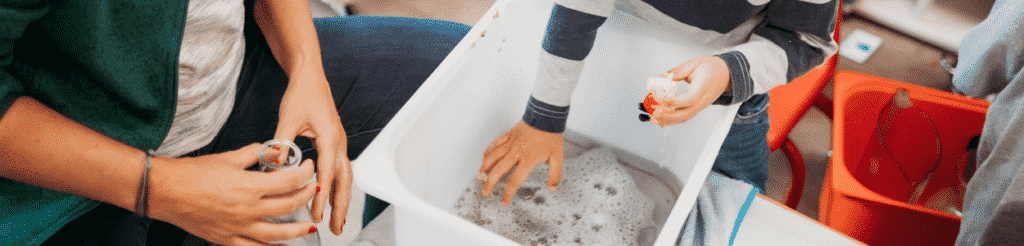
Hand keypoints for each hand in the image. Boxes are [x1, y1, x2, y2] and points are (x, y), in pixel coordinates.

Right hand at [148, 143, 318, 245]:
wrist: (165, 191)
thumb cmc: (191, 175)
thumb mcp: (228, 157)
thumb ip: (254, 153)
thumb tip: (271, 150)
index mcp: (249, 186)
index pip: (288, 181)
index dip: (304, 174)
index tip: (309, 169)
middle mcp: (246, 209)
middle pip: (287, 206)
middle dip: (305, 198)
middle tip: (312, 191)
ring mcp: (237, 227)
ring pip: (276, 234)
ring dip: (297, 231)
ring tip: (309, 227)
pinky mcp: (226, 238)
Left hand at [274, 73, 351, 235]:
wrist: (310, 77)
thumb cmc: (301, 93)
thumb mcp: (287, 118)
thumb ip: (282, 143)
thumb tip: (275, 165)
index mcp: (330, 138)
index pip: (327, 174)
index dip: (321, 197)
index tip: (316, 214)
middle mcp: (339, 142)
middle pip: (345, 181)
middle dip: (341, 207)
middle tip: (337, 228)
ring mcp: (340, 143)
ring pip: (345, 177)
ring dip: (342, 200)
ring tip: (338, 220)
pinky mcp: (335, 142)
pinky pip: (341, 170)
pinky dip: (338, 187)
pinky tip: (332, 198)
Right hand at [479, 121, 563, 205]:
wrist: (546, 115)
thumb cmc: (551, 136)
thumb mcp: (557, 157)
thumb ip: (555, 174)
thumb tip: (552, 188)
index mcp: (527, 159)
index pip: (514, 180)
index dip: (508, 193)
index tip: (504, 201)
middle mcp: (516, 152)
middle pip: (498, 170)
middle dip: (490, 183)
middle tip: (485, 193)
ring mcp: (510, 143)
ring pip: (493, 157)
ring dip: (485, 168)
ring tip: (479, 177)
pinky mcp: (509, 135)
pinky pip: (495, 144)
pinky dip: (488, 151)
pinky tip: (483, 158)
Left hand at [649, 56, 730, 126]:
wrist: (725, 75)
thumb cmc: (711, 68)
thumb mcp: (694, 63)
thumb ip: (677, 71)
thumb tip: (662, 77)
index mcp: (704, 87)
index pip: (690, 99)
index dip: (675, 100)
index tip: (662, 96)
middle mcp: (703, 100)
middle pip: (686, 113)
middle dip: (669, 115)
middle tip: (654, 111)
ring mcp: (700, 106)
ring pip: (685, 118)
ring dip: (668, 120)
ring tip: (653, 119)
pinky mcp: (696, 108)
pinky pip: (685, 117)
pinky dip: (672, 120)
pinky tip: (661, 120)